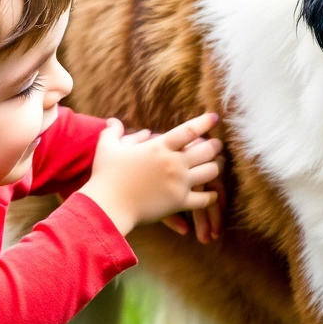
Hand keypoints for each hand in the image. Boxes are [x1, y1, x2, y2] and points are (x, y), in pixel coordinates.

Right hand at [80, 114, 224, 237]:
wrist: (106, 206)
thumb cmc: (105, 176)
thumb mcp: (106, 148)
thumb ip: (113, 132)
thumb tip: (114, 122)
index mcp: (160, 147)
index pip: (189, 130)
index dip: (204, 122)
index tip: (214, 117)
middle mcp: (174, 163)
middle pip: (207, 150)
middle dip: (215, 146)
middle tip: (217, 145)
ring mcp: (179, 183)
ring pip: (211, 172)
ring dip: (216, 168)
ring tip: (216, 166)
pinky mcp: (180, 202)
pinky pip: (205, 198)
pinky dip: (211, 196)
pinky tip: (211, 194)